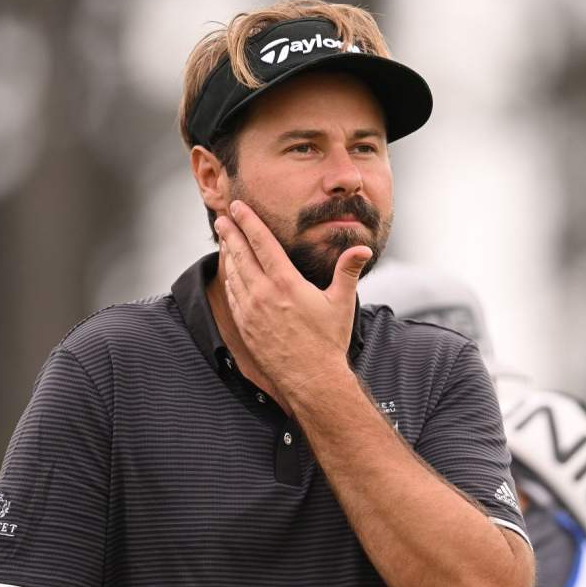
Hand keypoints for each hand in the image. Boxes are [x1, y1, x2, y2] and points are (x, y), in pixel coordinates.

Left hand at [214, 200, 371, 393]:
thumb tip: (363, 248)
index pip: (261, 243)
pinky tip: (230, 273)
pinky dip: (229, 278)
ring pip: (233, 274)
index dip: (248, 222)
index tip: (237, 207)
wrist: (311, 379)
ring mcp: (250, 311)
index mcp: (285, 283)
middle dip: (230, 233)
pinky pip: (232, 295)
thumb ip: (348, 271)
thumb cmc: (328, 341)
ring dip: (227, 254)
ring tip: (224, 239)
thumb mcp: (341, 302)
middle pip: (240, 254)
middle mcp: (263, 294)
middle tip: (222, 217)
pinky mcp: (244, 327)